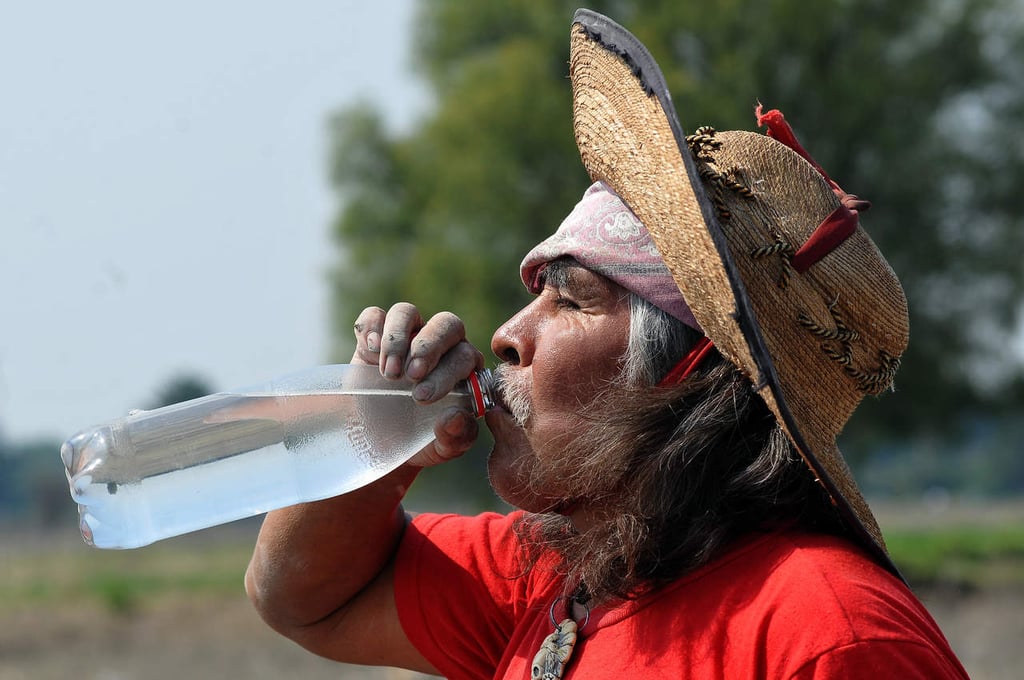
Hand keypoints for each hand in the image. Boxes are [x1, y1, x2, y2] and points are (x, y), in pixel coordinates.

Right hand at [352, 303, 484, 465]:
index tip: (423, 396)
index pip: (466, 355)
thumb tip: (456, 417)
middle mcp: (439, 346)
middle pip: (445, 324)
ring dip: (398, 338)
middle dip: (428, 347)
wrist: (381, 444)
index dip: (448, 371)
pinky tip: (370, 350)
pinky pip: (375, 315)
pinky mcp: (375, 337)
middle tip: (411, 376)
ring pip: (408, 313)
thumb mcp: (442, 448)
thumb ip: (456, 436)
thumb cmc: (423, 442)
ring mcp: (407, 337)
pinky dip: (372, 327)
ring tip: (388, 372)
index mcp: (464, 368)